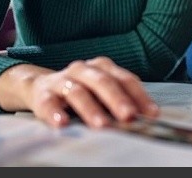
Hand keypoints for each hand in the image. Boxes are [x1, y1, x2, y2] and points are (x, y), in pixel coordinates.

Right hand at [0, 56, 158, 128]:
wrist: (40, 87)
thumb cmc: (81, 91)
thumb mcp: (102, 92)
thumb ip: (121, 100)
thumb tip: (146, 117)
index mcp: (103, 67)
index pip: (125, 79)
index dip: (140, 96)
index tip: (151, 114)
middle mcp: (84, 69)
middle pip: (103, 82)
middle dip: (118, 100)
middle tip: (129, 116)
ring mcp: (62, 79)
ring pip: (78, 92)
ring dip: (91, 109)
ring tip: (101, 125)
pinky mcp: (43, 94)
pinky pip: (49, 103)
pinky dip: (55, 113)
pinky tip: (62, 124)